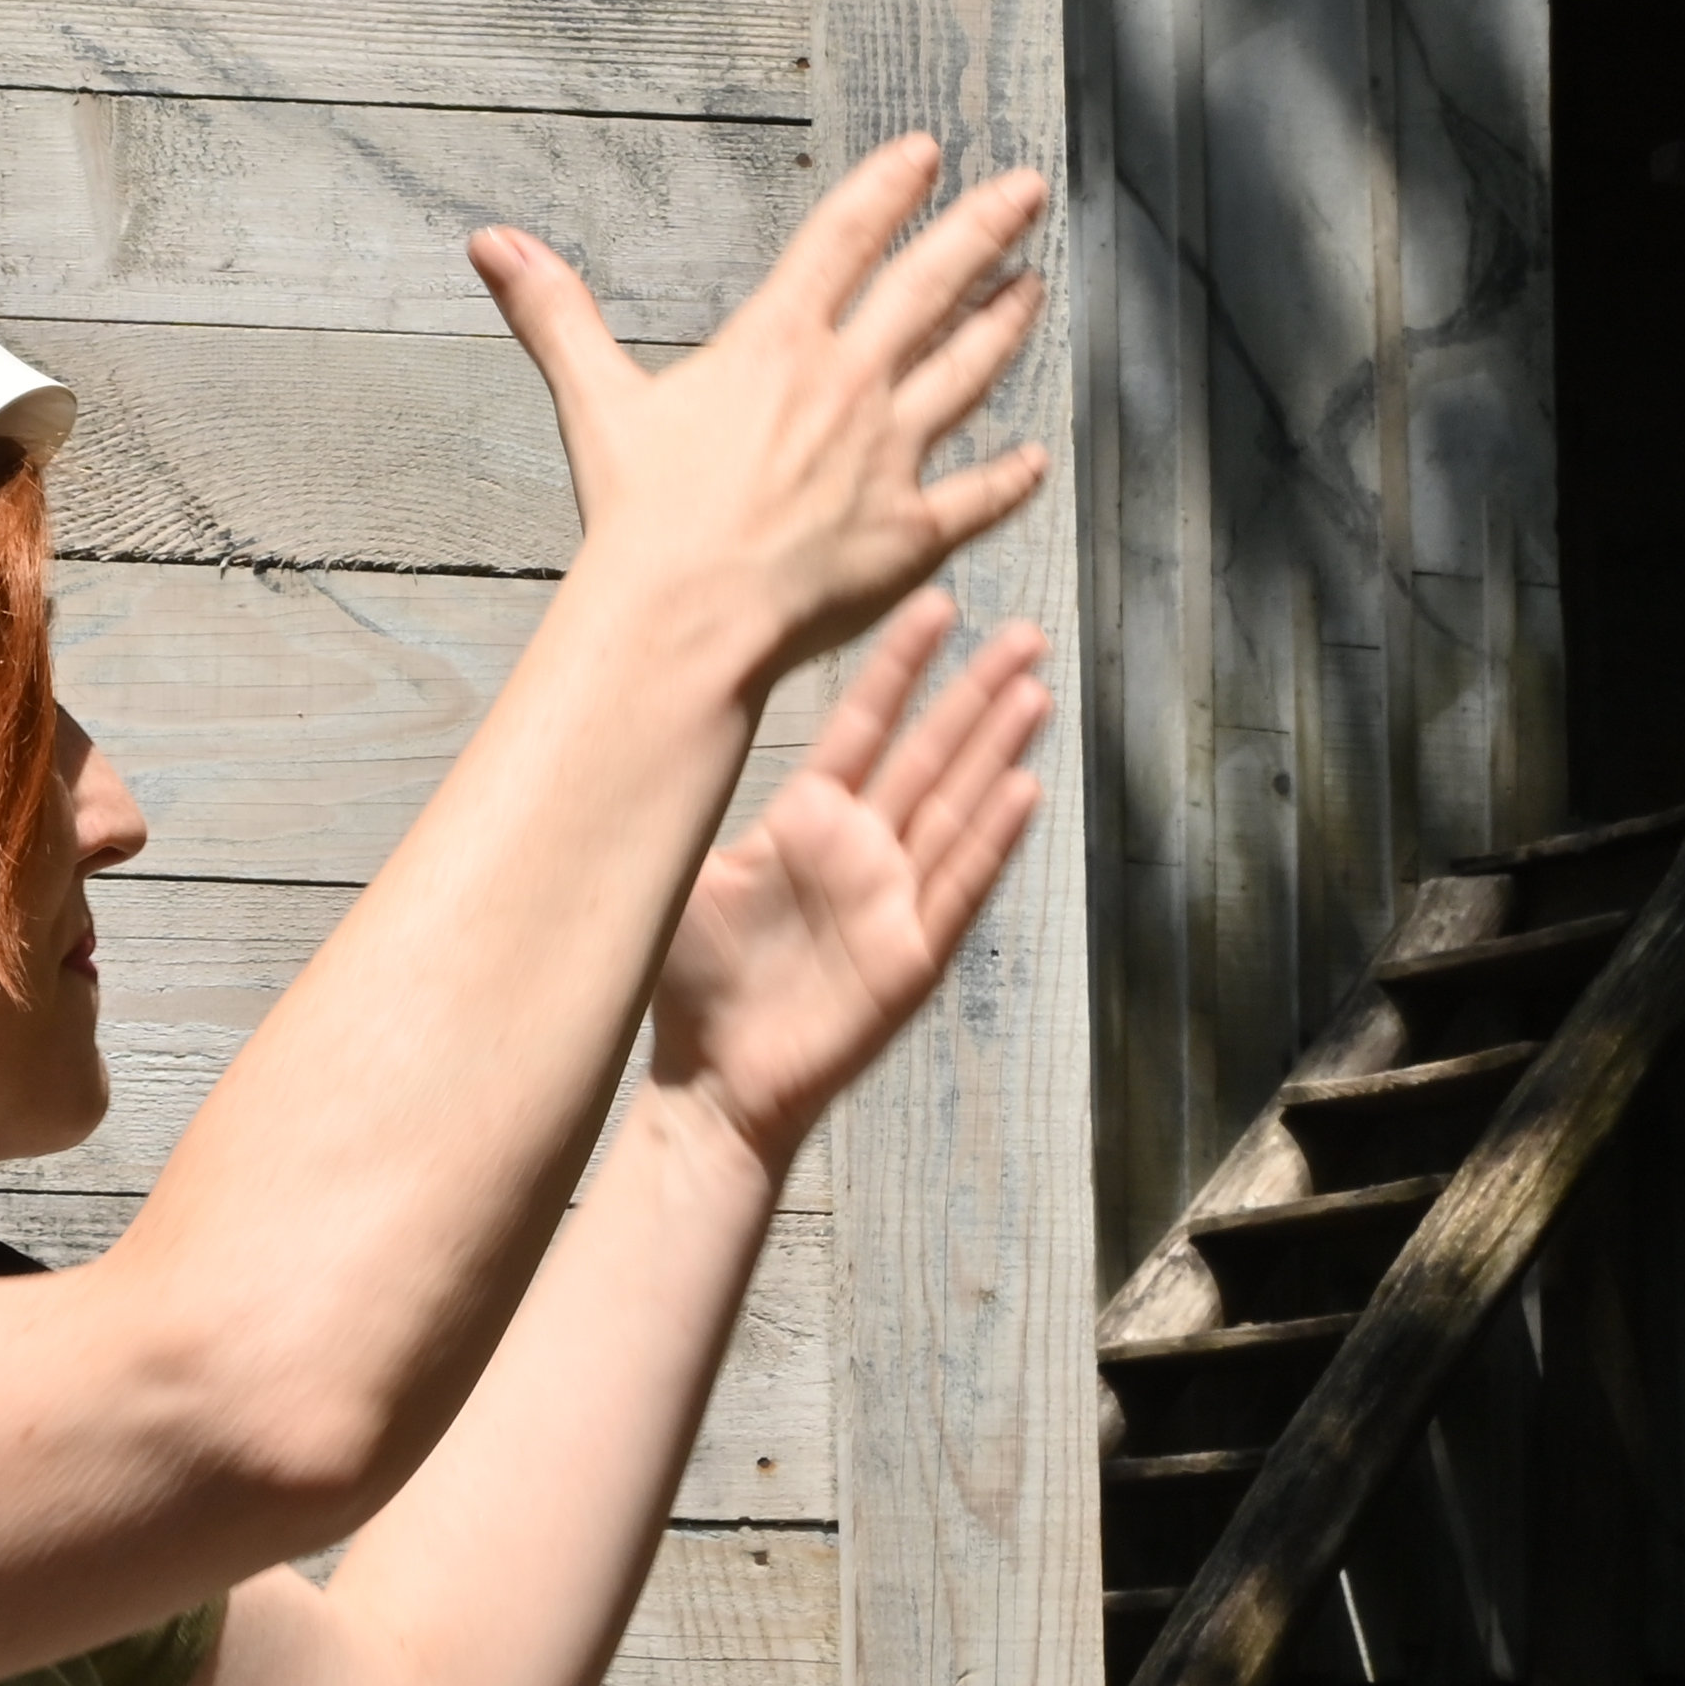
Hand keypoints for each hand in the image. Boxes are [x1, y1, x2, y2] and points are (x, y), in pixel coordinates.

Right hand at [474, 134, 1050, 698]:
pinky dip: (1011, 477)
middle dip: (985, 230)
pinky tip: (1037, 460)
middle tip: (1026, 192)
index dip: (890, 188)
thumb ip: (554, 315)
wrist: (685, 617)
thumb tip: (491, 242)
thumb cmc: (639, 518)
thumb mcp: (594, 401)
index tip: (928, 153)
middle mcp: (847, 385)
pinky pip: (978, 495)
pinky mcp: (910, 531)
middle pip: (933, 286)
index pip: (845, 239)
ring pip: (970, 373)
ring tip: (1036, 289)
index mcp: (776, 344)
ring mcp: (889, 456)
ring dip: (1007, 326)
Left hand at [645, 592, 1050, 1161]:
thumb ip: (692, 806)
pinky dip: (992, 841)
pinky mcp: (910, 956)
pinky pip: (958, 889)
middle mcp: (862, 852)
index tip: (936, 603)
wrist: (712, 1083)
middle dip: (975, 693)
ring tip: (1034, 690)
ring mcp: (893, 901)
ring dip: (997, 751)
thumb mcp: (687, 877)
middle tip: (1025, 628)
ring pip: (958, 810)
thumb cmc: (697, 986)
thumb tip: (650, 722)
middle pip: (930, 755)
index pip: (867, 727)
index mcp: (809, 822)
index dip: (901, 667)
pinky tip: (1023, 789)